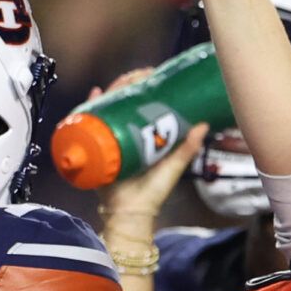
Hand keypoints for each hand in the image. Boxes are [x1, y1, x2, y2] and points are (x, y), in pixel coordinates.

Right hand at [93, 67, 209, 229]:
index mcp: (142, 137)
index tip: (153, 75)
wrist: (128, 215)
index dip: (145, 88)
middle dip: (128, 85)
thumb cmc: (151, 194)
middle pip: (122, 102)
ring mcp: (107, 140)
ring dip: (112, 91)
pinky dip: (89, 108)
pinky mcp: (94, 148)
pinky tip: (96, 94)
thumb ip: (187, 148)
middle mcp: (123, 135)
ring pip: (106, 108)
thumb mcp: (173, 167)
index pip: (141, 105)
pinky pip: (87, 124)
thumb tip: (203, 124)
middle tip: (138, 75)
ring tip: (121, 81)